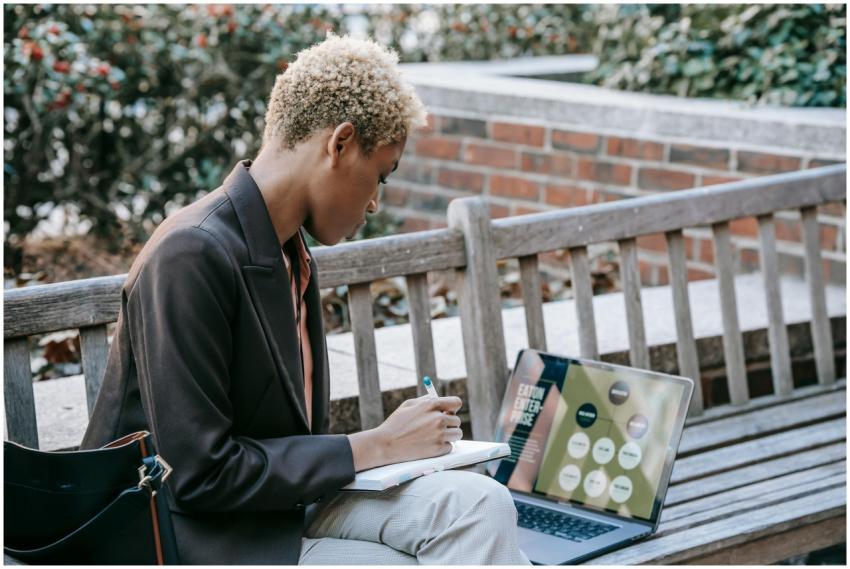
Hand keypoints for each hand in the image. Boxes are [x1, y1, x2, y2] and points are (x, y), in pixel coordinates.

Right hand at [347, 395, 462, 471]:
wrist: (385, 444)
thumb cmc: (395, 424)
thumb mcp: (408, 405)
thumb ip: (426, 401)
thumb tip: (439, 399)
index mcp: (431, 405)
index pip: (456, 403)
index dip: (453, 408)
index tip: (449, 412)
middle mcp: (438, 419)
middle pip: (457, 421)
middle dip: (449, 424)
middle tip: (437, 428)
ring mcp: (439, 434)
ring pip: (457, 434)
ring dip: (449, 436)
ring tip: (435, 437)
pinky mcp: (438, 449)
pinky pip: (449, 447)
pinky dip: (442, 447)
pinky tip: (429, 445)